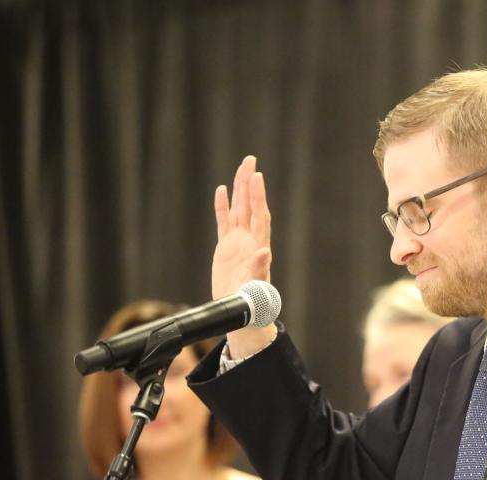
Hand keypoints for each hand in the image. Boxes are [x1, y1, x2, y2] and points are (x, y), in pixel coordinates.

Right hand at [212, 155, 276, 355]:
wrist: (244, 312)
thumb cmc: (254, 302)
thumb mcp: (256, 287)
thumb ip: (259, 269)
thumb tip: (264, 252)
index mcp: (258, 247)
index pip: (258, 215)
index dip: (257, 197)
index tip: (257, 177)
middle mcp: (250, 240)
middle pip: (249, 206)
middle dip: (249, 184)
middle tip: (250, 160)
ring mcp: (238, 243)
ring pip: (238, 211)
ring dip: (238, 190)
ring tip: (240, 168)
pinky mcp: (226, 248)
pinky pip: (224, 223)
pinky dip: (223, 207)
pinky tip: (221, 191)